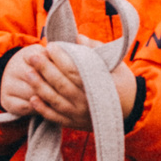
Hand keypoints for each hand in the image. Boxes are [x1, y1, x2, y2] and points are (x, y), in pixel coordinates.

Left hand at [0, 46, 135, 129]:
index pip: (74, 69)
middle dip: (45, 69)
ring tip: (28, 73)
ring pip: (56, 101)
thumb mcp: (115, 64)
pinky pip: (56, 118)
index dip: (60, 57)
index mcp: (98, 84)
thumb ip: (95, 50)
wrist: (132, 110)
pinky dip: (43, 110)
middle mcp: (88, 101)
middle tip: (33, 56)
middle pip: (62, 84)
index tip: (51, 46)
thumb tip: (77, 37)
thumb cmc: (121, 82)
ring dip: (40, 87)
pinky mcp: (75, 124)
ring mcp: (80, 114)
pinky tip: (32, 99)